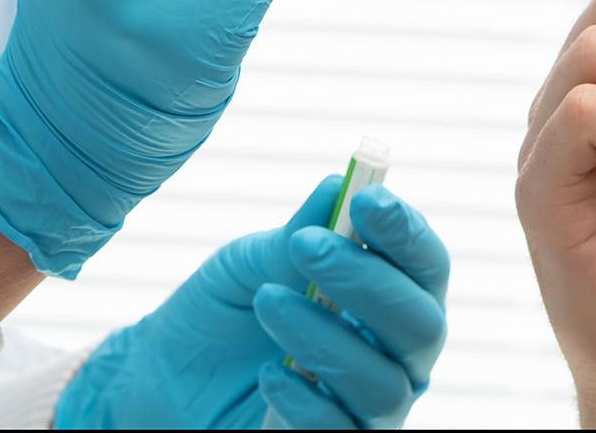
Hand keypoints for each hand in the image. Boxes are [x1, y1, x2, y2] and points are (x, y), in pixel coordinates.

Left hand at [54, 177, 450, 429]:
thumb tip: (335, 186)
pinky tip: (268, 371)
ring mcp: (370, 408)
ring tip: (268, 302)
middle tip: (307, 248)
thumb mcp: (252, 262)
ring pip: (384, 384)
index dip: (405, 232)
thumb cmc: (226, 311)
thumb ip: (298, 231)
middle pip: (422, 325)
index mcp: (392, 296)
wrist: (168, 379)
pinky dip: (306, 399)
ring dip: (325, 337)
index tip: (366, 199)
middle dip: (368, 281)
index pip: (427, 266)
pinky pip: (343, 432)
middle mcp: (396, 355)